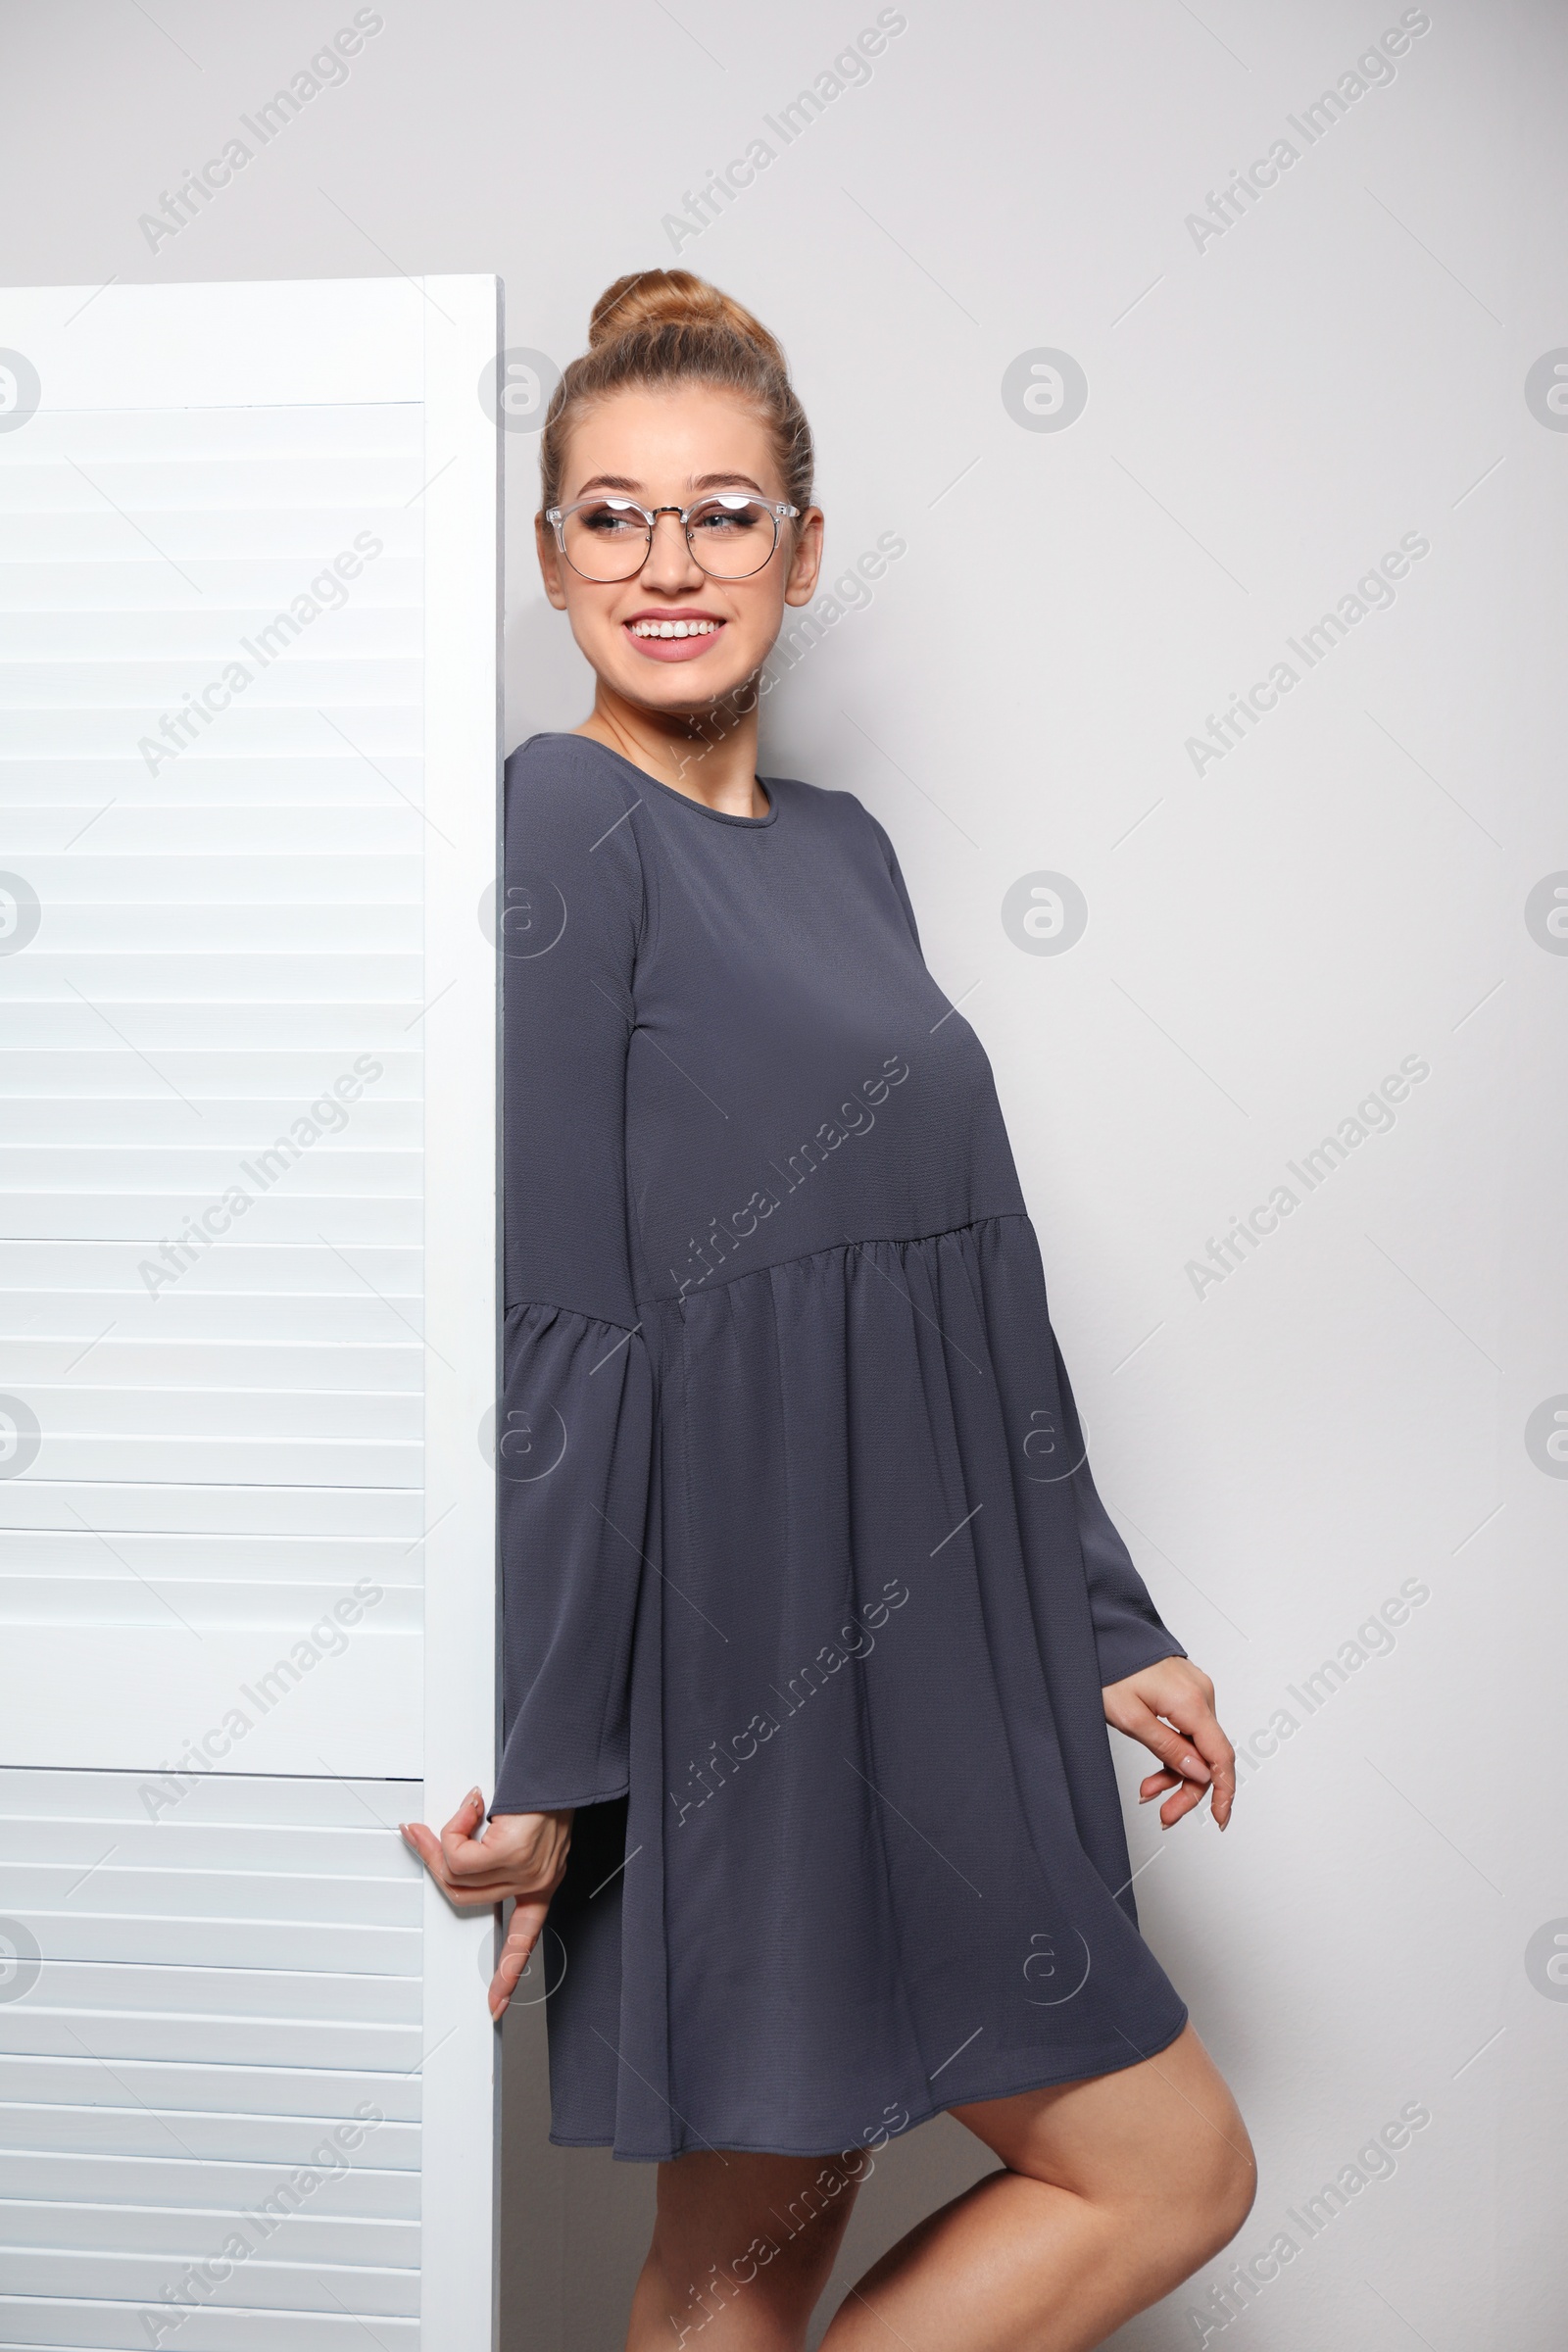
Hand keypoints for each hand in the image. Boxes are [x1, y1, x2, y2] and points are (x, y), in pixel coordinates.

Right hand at [399, 1789, 572, 2018]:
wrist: (566, 1758)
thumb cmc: (546, 1784)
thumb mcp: (521, 1823)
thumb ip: (494, 1846)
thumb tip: (449, 1848)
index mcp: (543, 1880)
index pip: (525, 1936)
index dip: (507, 1972)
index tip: (497, 2004)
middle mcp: (539, 1880)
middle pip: (465, 1896)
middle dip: (437, 1863)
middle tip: (420, 1834)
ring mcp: (527, 1870)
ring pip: (458, 1875)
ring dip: (443, 1841)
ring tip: (461, 1811)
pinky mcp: (514, 1853)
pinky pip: (460, 1856)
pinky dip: (453, 1830)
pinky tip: (473, 1805)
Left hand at [1102, 1657, 1235, 1830]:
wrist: (1100, 1632)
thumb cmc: (1108, 1668)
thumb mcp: (1130, 1718)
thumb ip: (1168, 1748)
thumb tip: (1200, 1774)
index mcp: (1192, 1702)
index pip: (1221, 1756)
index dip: (1224, 1792)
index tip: (1220, 1819)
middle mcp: (1201, 1694)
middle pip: (1208, 1755)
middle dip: (1187, 1789)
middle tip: (1165, 1814)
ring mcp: (1195, 1690)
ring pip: (1196, 1745)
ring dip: (1175, 1772)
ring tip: (1149, 1791)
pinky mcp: (1185, 1690)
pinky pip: (1188, 1729)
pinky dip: (1174, 1751)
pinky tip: (1155, 1771)